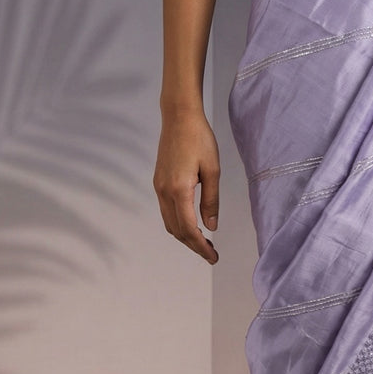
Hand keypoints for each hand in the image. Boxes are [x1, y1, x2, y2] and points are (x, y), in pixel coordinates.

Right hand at [152, 105, 219, 263]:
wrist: (179, 116)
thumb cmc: (199, 139)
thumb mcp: (213, 170)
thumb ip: (211, 201)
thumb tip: (212, 227)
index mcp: (179, 190)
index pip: (189, 229)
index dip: (201, 247)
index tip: (213, 257)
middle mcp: (164, 191)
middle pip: (177, 231)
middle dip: (194, 246)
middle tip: (211, 254)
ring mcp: (159, 187)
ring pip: (170, 223)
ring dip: (185, 237)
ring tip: (204, 243)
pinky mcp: (159, 182)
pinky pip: (166, 212)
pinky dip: (178, 224)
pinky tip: (192, 225)